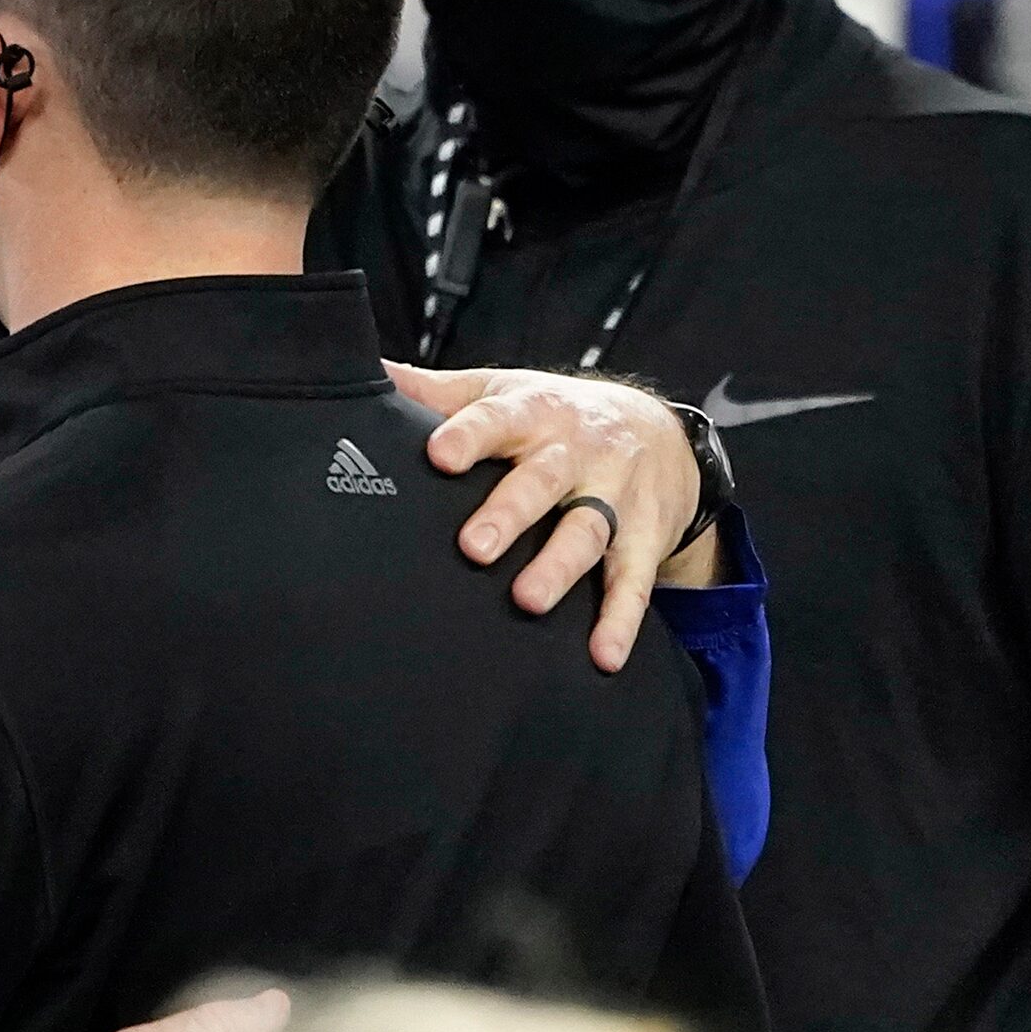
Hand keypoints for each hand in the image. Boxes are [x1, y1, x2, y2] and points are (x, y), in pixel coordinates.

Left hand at [387, 361, 703, 673]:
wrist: (660, 432)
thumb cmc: (556, 416)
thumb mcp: (503, 391)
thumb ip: (437, 393)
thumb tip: (370, 374)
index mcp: (535, 413)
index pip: (499, 420)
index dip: (470, 436)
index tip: (439, 455)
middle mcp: (577, 453)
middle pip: (544, 481)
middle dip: (511, 512)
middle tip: (474, 547)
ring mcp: (614, 497)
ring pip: (587, 531)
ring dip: (559, 567)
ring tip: (527, 600)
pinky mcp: (644, 538)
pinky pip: (634, 582)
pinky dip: (621, 620)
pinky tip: (603, 657)